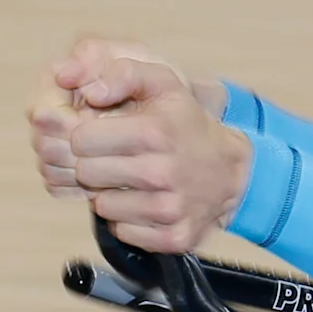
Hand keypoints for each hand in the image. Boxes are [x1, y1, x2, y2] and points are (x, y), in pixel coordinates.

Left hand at [28, 36, 253, 254]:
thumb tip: (90, 92)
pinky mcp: (173, 237)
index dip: (86, 135)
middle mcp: (162, 173)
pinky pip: (123, 232)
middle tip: (115, 159)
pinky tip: (144, 202)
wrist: (231, 173)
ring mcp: (169, 210)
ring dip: (110, 194)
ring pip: (102, 207)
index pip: (80, 139)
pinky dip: (128, 219)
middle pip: (87, 174)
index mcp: (155, 132)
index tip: (102, 135)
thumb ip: (123, 74)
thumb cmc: (186, 124)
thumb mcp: (163, 84)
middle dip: (94, 165)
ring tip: (132, 181)